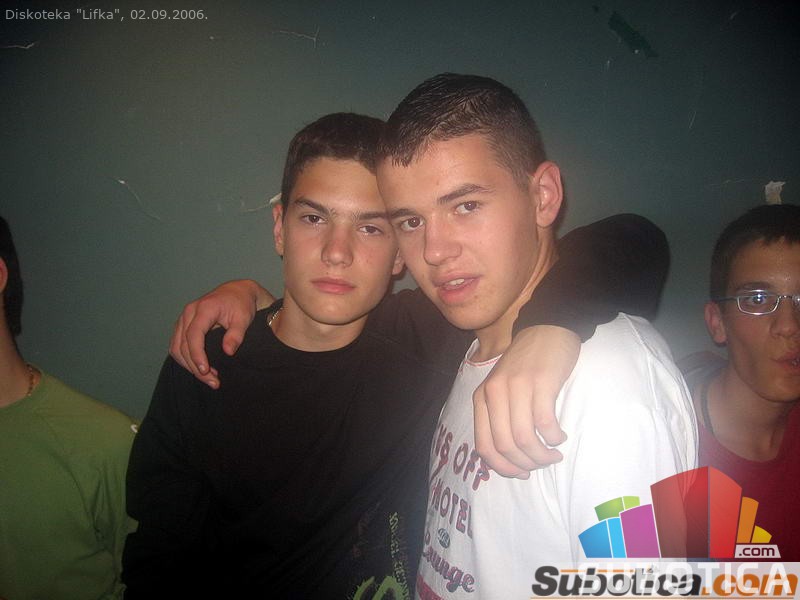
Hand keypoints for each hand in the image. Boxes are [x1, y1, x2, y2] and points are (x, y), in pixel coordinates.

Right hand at [169, 280, 273, 387]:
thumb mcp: (244, 318)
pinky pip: (177, 345)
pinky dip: (185, 359)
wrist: (237, 292)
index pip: (193, 335)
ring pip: (176, 347)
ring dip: (189, 365)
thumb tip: (228, 352)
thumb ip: (236, 334)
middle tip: (213, 382)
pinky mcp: (183, 325)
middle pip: (183, 344)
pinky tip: (200, 369)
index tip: (205, 370)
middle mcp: (189, 312)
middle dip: (195, 366)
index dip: (197, 355)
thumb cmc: (241, 304)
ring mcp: (184, 318)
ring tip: (209, 378)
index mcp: (204, 308)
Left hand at [473, 325, 578, 477]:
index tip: (521, 473)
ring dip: (541, 454)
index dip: (503, 466)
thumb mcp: (501, 387)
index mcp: (482, 398)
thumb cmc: (525, 364)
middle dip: (525, 463)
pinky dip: (553, 437)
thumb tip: (509, 457)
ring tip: (553, 454)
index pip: (484, 445)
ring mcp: (516, 387)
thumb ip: (499, 416)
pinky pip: (545, 423)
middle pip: (505, 445)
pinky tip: (560, 436)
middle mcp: (494, 393)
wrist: (545, 330)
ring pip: (524, 438)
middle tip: (542, 463)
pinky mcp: (540, 383)